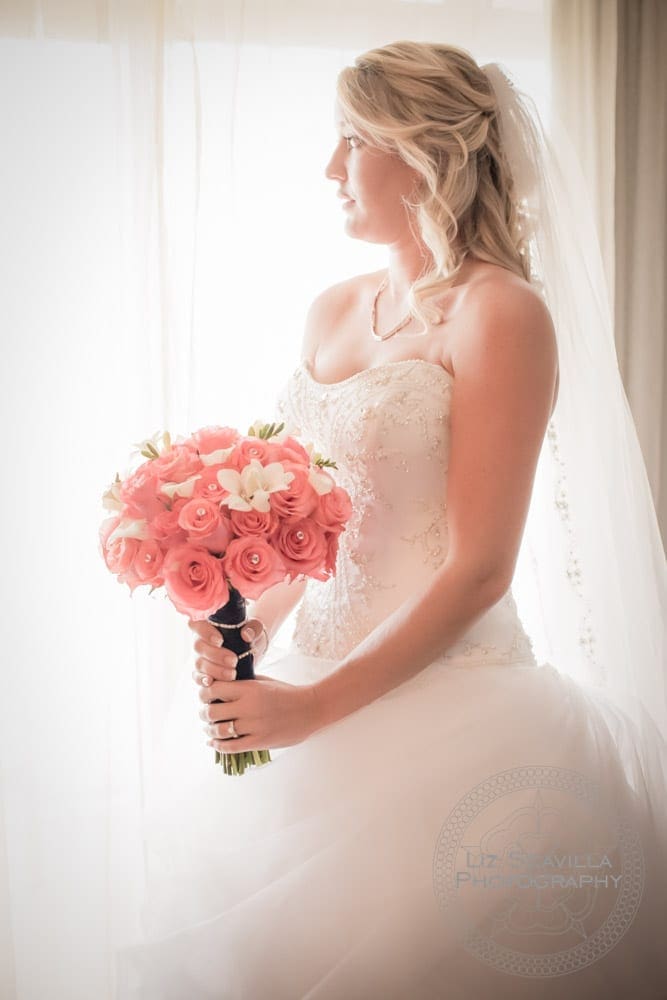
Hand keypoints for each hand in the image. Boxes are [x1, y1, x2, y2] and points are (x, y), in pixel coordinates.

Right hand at [188, 616, 269, 689]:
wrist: (252, 649)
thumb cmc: (250, 633)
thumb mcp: (255, 628)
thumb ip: (253, 628)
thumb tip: (246, 635)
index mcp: (208, 624)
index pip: (197, 623)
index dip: (204, 632)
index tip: (220, 640)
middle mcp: (200, 640)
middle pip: (199, 646)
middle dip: (216, 655)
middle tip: (233, 660)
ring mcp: (200, 656)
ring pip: (199, 663)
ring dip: (215, 670)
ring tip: (232, 674)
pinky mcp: (203, 671)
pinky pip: (197, 676)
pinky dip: (203, 680)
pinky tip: (211, 682)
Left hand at [196, 674, 320, 751]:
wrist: (310, 708)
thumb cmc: (286, 693)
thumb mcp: (263, 681)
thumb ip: (242, 683)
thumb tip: (218, 684)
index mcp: (249, 689)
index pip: (213, 689)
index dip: (204, 693)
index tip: (205, 696)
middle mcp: (249, 707)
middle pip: (212, 711)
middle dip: (204, 713)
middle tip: (205, 714)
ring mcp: (254, 726)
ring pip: (219, 730)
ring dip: (209, 730)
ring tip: (209, 728)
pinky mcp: (260, 742)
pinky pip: (232, 747)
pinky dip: (218, 745)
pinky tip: (213, 742)